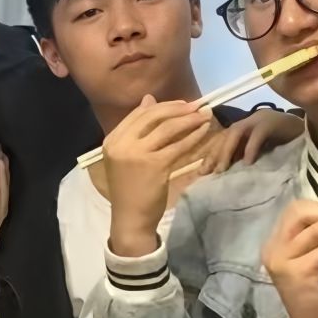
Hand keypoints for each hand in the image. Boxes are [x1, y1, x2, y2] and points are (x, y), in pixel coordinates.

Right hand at [102, 96, 218, 257]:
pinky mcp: (155, 165)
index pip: (139, 114)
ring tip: (205, 115)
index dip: (163, 105)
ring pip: (168, 128)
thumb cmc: (129, 189)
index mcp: (112, 140)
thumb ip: (137, 130)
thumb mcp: (127, 155)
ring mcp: (137, 154)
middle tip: (197, 106)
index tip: (182, 104)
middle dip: (178, 108)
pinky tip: (204, 132)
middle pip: (153, 116)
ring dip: (190, 119)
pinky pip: (178, 146)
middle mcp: (122, 144)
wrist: (129, 218)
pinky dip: (193, 137)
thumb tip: (149, 99)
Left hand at [196, 107, 302, 174]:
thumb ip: (247, 155)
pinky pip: (259, 134)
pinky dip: (251, 148)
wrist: (313, 133)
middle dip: (216, 154)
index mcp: (247, 126)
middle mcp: (251, 120)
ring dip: (228, 151)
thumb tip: (227, 171)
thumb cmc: (288, 144)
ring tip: (223, 169)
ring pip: (237, 132)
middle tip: (211, 173)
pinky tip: (248, 162)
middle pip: (227, 135)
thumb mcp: (263, 151)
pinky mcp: (274, 122)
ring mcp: (262, 118)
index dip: (212, 155)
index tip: (203, 173)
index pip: (224, 139)